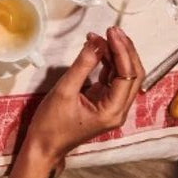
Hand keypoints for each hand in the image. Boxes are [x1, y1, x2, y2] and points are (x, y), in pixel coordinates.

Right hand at [21, 28, 144, 163]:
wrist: (44, 147)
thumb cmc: (51, 124)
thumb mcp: (64, 91)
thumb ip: (83, 65)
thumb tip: (97, 42)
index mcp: (113, 111)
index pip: (127, 75)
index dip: (122, 51)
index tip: (111, 32)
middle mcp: (119, 110)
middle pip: (133, 74)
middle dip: (125, 50)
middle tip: (111, 30)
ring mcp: (113, 107)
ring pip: (125, 75)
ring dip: (117, 54)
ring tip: (103, 35)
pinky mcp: (104, 103)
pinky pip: (113, 79)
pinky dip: (108, 63)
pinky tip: (99, 49)